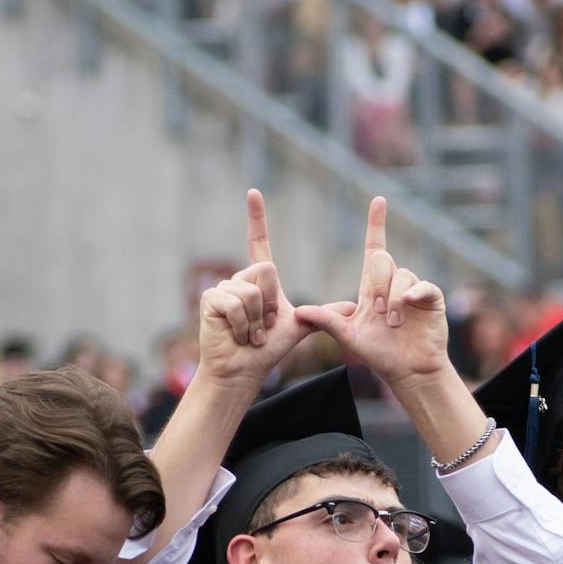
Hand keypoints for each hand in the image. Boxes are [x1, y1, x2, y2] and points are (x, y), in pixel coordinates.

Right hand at [197, 190, 313, 390]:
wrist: (243, 371)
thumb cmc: (266, 351)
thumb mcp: (299, 328)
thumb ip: (322, 315)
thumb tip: (352, 307)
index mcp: (258, 282)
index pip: (258, 243)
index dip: (257, 219)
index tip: (254, 192)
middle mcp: (239, 279)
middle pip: (267, 271)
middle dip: (272, 304)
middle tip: (265, 327)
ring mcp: (222, 288)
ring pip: (253, 290)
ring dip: (259, 320)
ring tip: (251, 335)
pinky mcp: (210, 300)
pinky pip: (238, 304)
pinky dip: (244, 326)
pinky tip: (238, 336)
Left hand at [294, 198, 448, 387]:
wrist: (407, 371)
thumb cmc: (379, 354)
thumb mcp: (348, 336)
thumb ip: (327, 321)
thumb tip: (299, 311)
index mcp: (372, 287)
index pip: (374, 247)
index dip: (376, 224)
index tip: (378, 200)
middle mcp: (393, 283)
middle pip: (381, 259)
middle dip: (376, 285)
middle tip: (377, 313)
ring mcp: (413, 290)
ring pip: (402, 273)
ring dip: (393, 299)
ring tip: (392, 323)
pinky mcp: (431, 299)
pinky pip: (423, 284)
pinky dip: (414, 292)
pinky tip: (408, 303)